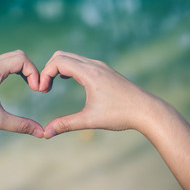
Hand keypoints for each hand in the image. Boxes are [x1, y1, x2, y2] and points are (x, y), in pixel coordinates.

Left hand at [0, 50, 43, 137]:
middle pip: (18, 55)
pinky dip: (12, 70)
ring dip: (22, 69)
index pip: (22, 59)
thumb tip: (42, 133)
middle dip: (31, 69)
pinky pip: (0, 63)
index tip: (37, 91)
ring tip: (29, 85)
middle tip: (35, 87)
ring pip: (9, 58)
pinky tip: (14, 84)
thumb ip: (22, 125)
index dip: (34, 73)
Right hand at [40, 51, 159, 138]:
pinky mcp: (104, 70)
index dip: (45, 74)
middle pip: (61, 55)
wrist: (147, 110)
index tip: (42, 90)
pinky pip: (80, 62)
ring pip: (71, 57)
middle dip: (48, 69)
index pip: (58, 61)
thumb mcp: (90, 120)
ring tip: (53, 85)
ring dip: (58, 68)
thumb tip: (46, 134)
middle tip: (45, 88)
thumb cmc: (121, 114)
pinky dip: (69, 68)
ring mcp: (100, 66)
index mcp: (89, 73)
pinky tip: (68, 81)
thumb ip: (66, 124)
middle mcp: (94, 65)